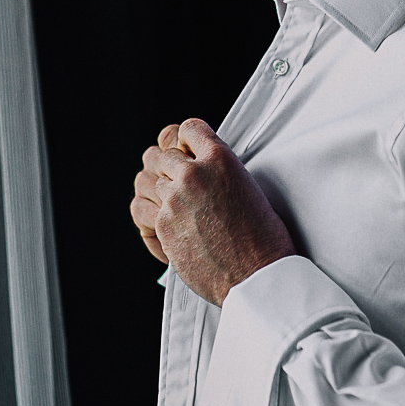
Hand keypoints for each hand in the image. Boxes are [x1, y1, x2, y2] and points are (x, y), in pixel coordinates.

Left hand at [130, 119, 293, 304]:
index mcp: (221, 159)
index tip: (188, 152)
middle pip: (163, 155)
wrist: (257, 276)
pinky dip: (151, 215)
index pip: (189, 129)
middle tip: (179, 184)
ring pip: (149, 181)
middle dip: (170, 168)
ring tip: (170, 204)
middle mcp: (194, 174)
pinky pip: (142, 209)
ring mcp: (175, 199)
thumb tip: (201, 171)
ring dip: (158, 190)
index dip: (187, 141)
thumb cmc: (262, 237)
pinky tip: (164, 224)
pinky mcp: (163, 226)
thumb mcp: (247, 187)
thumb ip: (219, 172)